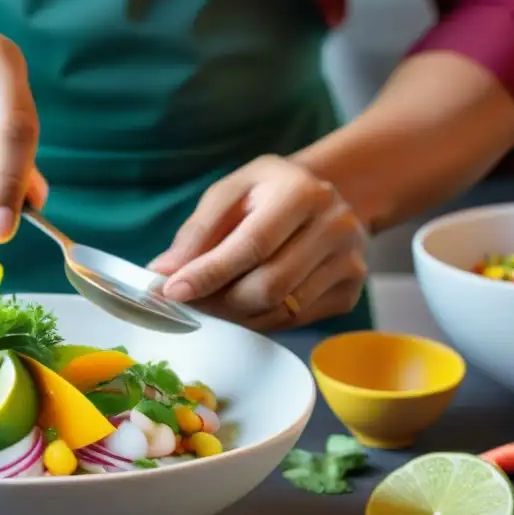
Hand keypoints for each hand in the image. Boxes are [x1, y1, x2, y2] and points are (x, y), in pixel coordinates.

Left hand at [149, 155, 368, 330]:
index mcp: (302, 193)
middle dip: (219, 301)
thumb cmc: (267, 194)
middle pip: (268, 286)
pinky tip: (244, 304)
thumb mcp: (229, 193)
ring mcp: (349, 263)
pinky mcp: (350, 293)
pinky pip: (294, 321)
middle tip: (189, 301)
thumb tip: (163, 271)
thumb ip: (197, 232)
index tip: (172, 292)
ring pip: (280, 310)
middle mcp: (335, 227)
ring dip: (236, 315)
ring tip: (213, 301)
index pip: (252, 245)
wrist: (324, 198)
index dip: (209, 273)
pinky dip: (259, 320)